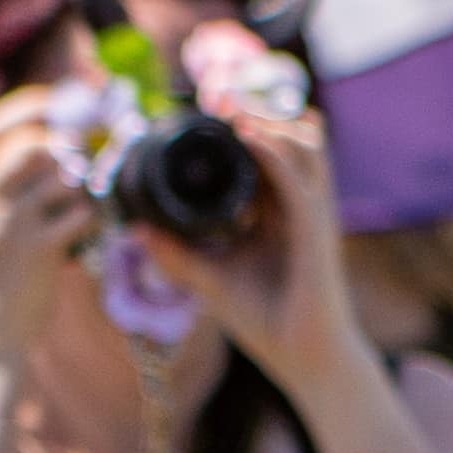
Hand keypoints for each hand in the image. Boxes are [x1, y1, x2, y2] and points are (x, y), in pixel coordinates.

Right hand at [0, 84, 102, 358]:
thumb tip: (31, 137)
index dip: (27, 106)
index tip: (56, 98)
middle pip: (32, 144)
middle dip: (66, 140)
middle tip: (85, 146)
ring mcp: (7, 224)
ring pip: (62, 175)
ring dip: (79, 184)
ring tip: (73, 204)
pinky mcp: (39, 249)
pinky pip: (81, 211)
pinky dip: (89, 218)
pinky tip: (77, 233)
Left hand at [160, 19, 358, 372]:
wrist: (305, 360)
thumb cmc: (268, 322)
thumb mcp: (211, 280)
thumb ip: (177, 255)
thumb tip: (136, 229)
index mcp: (279, 212)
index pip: (267, 152)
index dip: (243, 123)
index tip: (208, 104)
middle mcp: (300, 204)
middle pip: (290, 136)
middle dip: (258, 108)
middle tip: (219, 92)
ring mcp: (313, 214)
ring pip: (304, 145)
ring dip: (271, 120)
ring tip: (234, 105)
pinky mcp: (316, 230)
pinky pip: (301, 179)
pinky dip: (277, 152)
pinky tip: (251, 135)